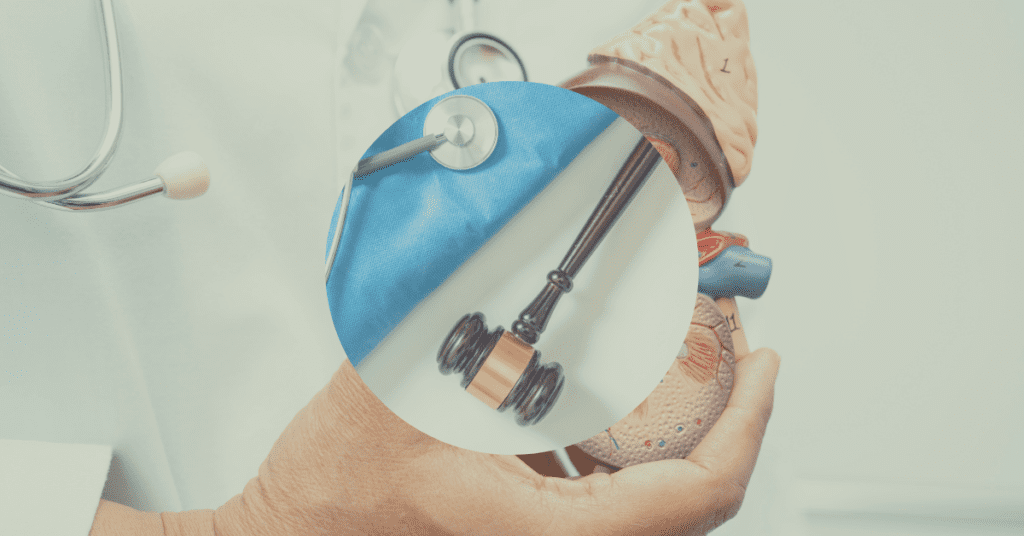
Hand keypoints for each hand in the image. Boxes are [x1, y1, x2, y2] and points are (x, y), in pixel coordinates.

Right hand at [91, 347, 778, 534]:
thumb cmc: (328, 493)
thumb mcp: (391, 381)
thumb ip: (448, 306)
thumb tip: (496, 235)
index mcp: (538, 528)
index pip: (689, 494)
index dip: (747, 425)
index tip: (765, 367)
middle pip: (688, 502)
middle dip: (724, 420)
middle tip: (737, 356)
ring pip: (651, 505)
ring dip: (675, 432)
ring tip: (677, 367)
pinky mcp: (529, 535)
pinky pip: (608, 504)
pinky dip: (622, 451)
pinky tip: (593, 406)